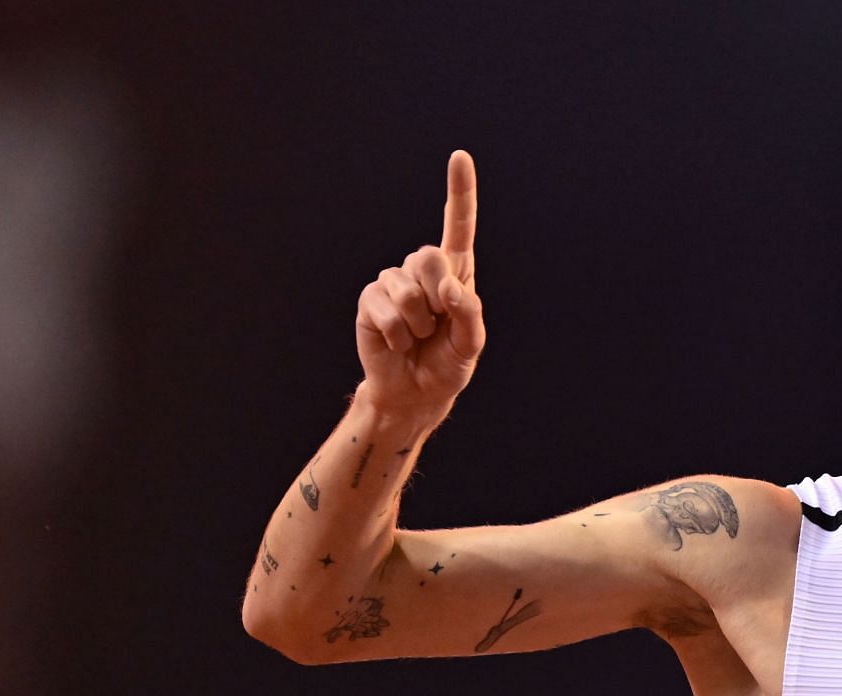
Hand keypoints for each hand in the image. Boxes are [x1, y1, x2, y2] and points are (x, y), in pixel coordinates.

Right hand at [354, 149, 485, 418]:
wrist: (415, 392)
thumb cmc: (447, 364)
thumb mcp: (471, 345)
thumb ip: (469, 314)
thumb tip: (449, 289)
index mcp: (454, 273)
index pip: (458, 226)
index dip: (459, 192)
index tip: (460, 157)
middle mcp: (422, 271)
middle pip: (429, 257)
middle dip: (437, 296)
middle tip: (437, 324)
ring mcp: (393, 282)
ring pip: (408, 292)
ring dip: (418, 326)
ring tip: (417, 338)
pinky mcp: (371, 299)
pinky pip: (386, 311)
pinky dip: (398, 335)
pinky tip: (398, 343)